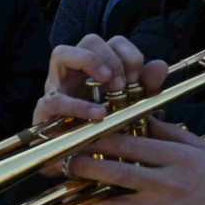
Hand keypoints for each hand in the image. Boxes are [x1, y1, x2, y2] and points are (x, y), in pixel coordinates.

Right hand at [33, 35, 166, 129]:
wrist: (81, 163)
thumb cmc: (104, 131)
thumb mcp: (131, 108)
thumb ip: (145, 87)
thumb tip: (160, 65)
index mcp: (98, 69)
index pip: (114, 43)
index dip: (129, 54)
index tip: (138, 77)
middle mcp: (75, 71)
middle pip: (89, 40)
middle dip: (110, 58)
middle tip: (122, 83)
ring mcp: (56, 87)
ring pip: (61, 53)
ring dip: (89, 62)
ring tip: (110, 85)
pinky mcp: (43, 110)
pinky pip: (55, 98)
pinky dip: (78, 105)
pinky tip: (99, 115)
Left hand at [66, 120, 204, 204]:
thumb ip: (172, 135)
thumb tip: (143, 120)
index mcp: (180, 157)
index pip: (130, 143)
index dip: (99, 140)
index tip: (81, 136)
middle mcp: (170, 181)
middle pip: (117, 171)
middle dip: (85, 167)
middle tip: (66, 163)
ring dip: (88, 199)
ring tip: (71, 192)